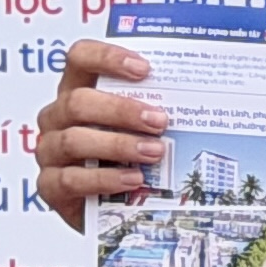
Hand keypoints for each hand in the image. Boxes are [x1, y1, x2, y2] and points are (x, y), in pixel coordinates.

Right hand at [34, 40, 167, 231]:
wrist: (117, 209)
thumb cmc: (132, 156)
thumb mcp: (145, 126)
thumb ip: (159, 105)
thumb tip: (215, 88)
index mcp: (79, 91)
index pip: (79, 58)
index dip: (106, 57)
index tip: (144, 69)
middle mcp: (58, 117)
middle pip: (77, 101)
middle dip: (121, 110)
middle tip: (160, 121)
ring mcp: (50, 151)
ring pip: (73, 140)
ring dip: (117, 144)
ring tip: (154, 152)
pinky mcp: (50, 186)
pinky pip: (69, 179)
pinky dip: (104, 178)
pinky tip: (133, 179)